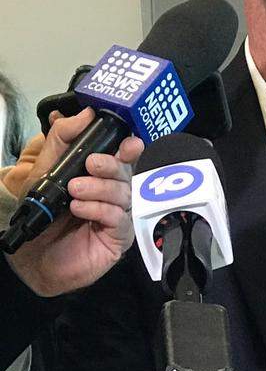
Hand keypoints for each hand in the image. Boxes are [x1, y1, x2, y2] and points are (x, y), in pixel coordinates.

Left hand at [6, 107, 143, 295]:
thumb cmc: (43, 216)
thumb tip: (85, 113)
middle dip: (111, 164)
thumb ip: (62, 139)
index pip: (123, 157)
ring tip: (75, 190)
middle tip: (91, 164)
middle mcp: (112, 194)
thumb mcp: (45, 170)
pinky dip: (100, 209)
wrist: (31, 256)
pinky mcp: (119, 238)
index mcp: (100, 177)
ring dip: (99, 188)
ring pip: (124, 194)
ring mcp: (118, 216)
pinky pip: (120, 218)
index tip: (129, 142)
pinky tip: (80, 209)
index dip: (130, 147)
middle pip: (126, 173)